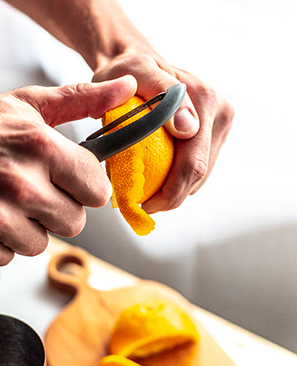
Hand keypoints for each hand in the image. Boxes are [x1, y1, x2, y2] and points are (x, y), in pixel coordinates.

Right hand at [0, 75, 136, 265]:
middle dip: (60, 208)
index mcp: (41, 149)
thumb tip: (127, 85)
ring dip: (32, 226)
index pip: (98, 191)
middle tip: (35, 187)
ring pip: (43, 242)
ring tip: (11, 199)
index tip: (71, 177)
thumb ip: (82, 99)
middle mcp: (22, 185)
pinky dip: (5, 240)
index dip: (87, 185)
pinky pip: (12, 254)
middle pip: (75, 221)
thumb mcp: (30, 106)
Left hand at [93, 53, 233, 213]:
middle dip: (171, 197)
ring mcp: (220, 124)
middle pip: (199, 174)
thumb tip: (189, 129)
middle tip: (142, 204)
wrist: (133, 63)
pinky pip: (198, 168)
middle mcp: (220, 112)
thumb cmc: (126, 71)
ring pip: (201, 176)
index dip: (169, 193)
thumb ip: (162, 95)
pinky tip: (158, 176)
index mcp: (205, 101)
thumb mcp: (134, 75)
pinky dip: (178, 178)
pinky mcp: (214, 133)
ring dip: (175, 190)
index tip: (143, 204)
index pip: (193, 164)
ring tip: (147, 190)